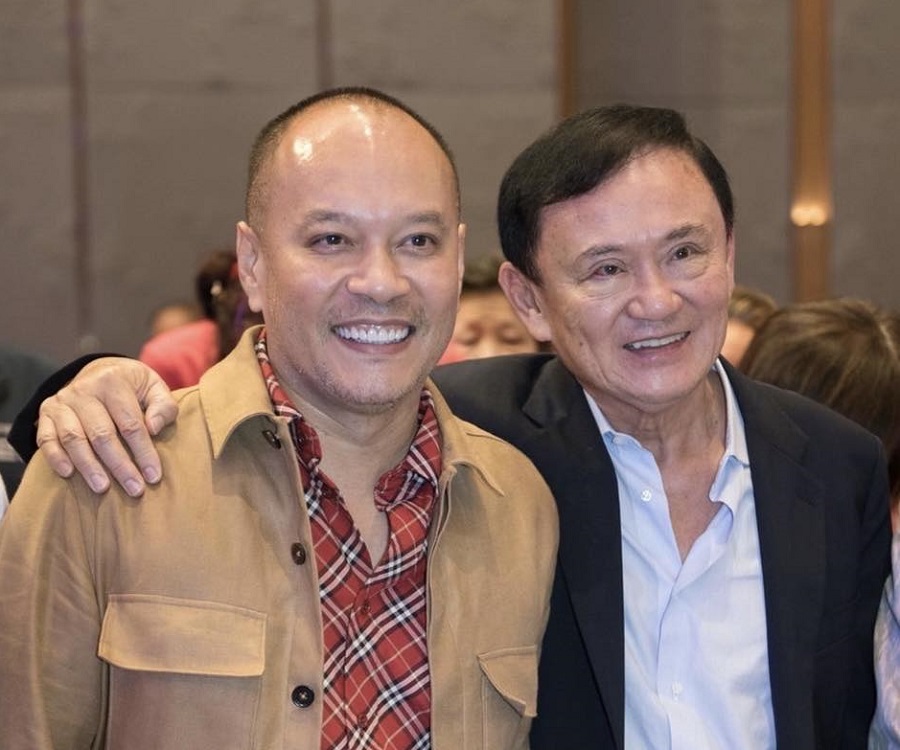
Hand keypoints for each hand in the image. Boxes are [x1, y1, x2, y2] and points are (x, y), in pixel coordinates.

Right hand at [36, 357, 177, 496]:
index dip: (143, 452)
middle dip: (119, 466)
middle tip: (134, 489)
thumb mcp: (155, 387)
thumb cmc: (134, 386)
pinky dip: (55, 457)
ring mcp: (62, 401)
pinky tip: (68, 474)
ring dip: (88, 467)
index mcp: (114, 381)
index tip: (154, 476)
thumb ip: (163, 407)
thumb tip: (154, 428)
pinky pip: (46, 438)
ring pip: (73, 439)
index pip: (130, 424)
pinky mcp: (47, 412)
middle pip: (102, 435)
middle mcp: (84, 389)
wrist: (101, 370)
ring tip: (103, 488)